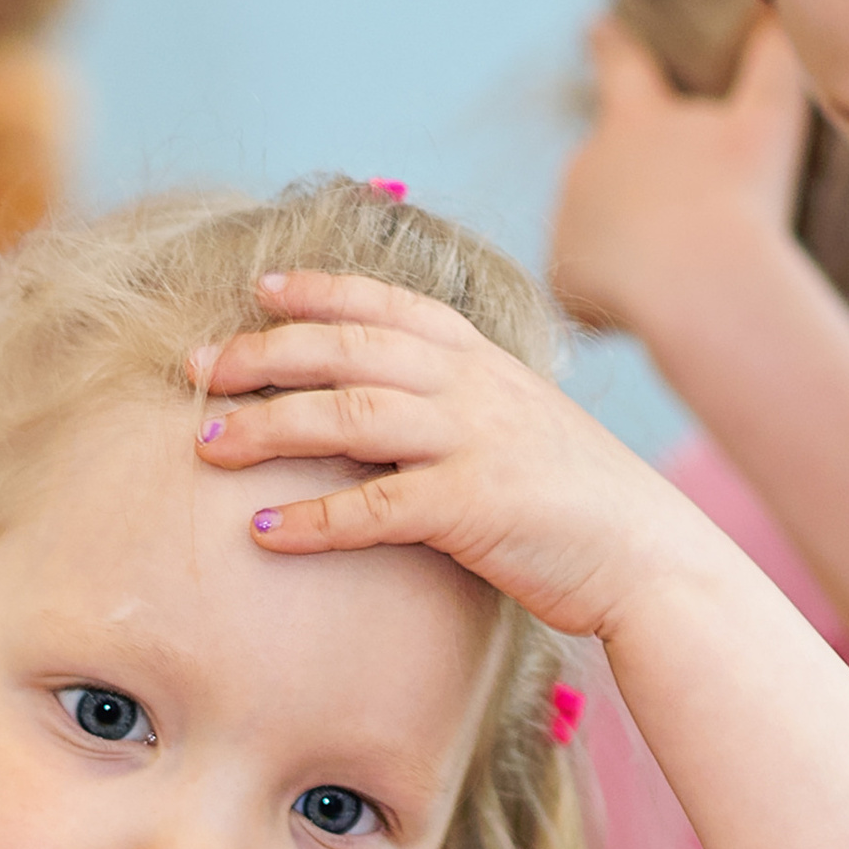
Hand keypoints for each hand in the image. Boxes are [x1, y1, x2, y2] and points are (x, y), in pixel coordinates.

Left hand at [193, 267, 714, 642]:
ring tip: (206, 444)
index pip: (385, 306)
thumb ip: (463, 405)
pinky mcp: (472, 506)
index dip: (317, 293)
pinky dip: (312, 518)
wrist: (650, 556)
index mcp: (482, 360)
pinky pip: (373, 506)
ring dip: (267, 426)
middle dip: (262, 354)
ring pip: (347, 414)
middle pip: (345, 350)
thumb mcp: (524, 426)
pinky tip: (264, 528)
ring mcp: (473, 441)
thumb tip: (402, 407)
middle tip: (198, 370)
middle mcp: (472, 386)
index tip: (258, 292)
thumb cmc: (580, 502)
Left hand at [552, 14, 814, 341]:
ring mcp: (568, 221)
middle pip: (615, 174)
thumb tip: (778, 2)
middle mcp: (587, 162)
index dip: (612, 45)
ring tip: (684, 273)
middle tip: (690, 226)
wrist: (702, 283)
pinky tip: (655, 305)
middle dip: (643, 197)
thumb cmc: (741, 199)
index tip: (594, 26)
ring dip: (637, 253)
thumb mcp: (771, 121)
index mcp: (636, 118)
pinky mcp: (562, 276)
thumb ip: (773, 58)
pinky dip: (623, 301)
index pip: (622, 67)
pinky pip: (593, 292)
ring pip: (607, 239)